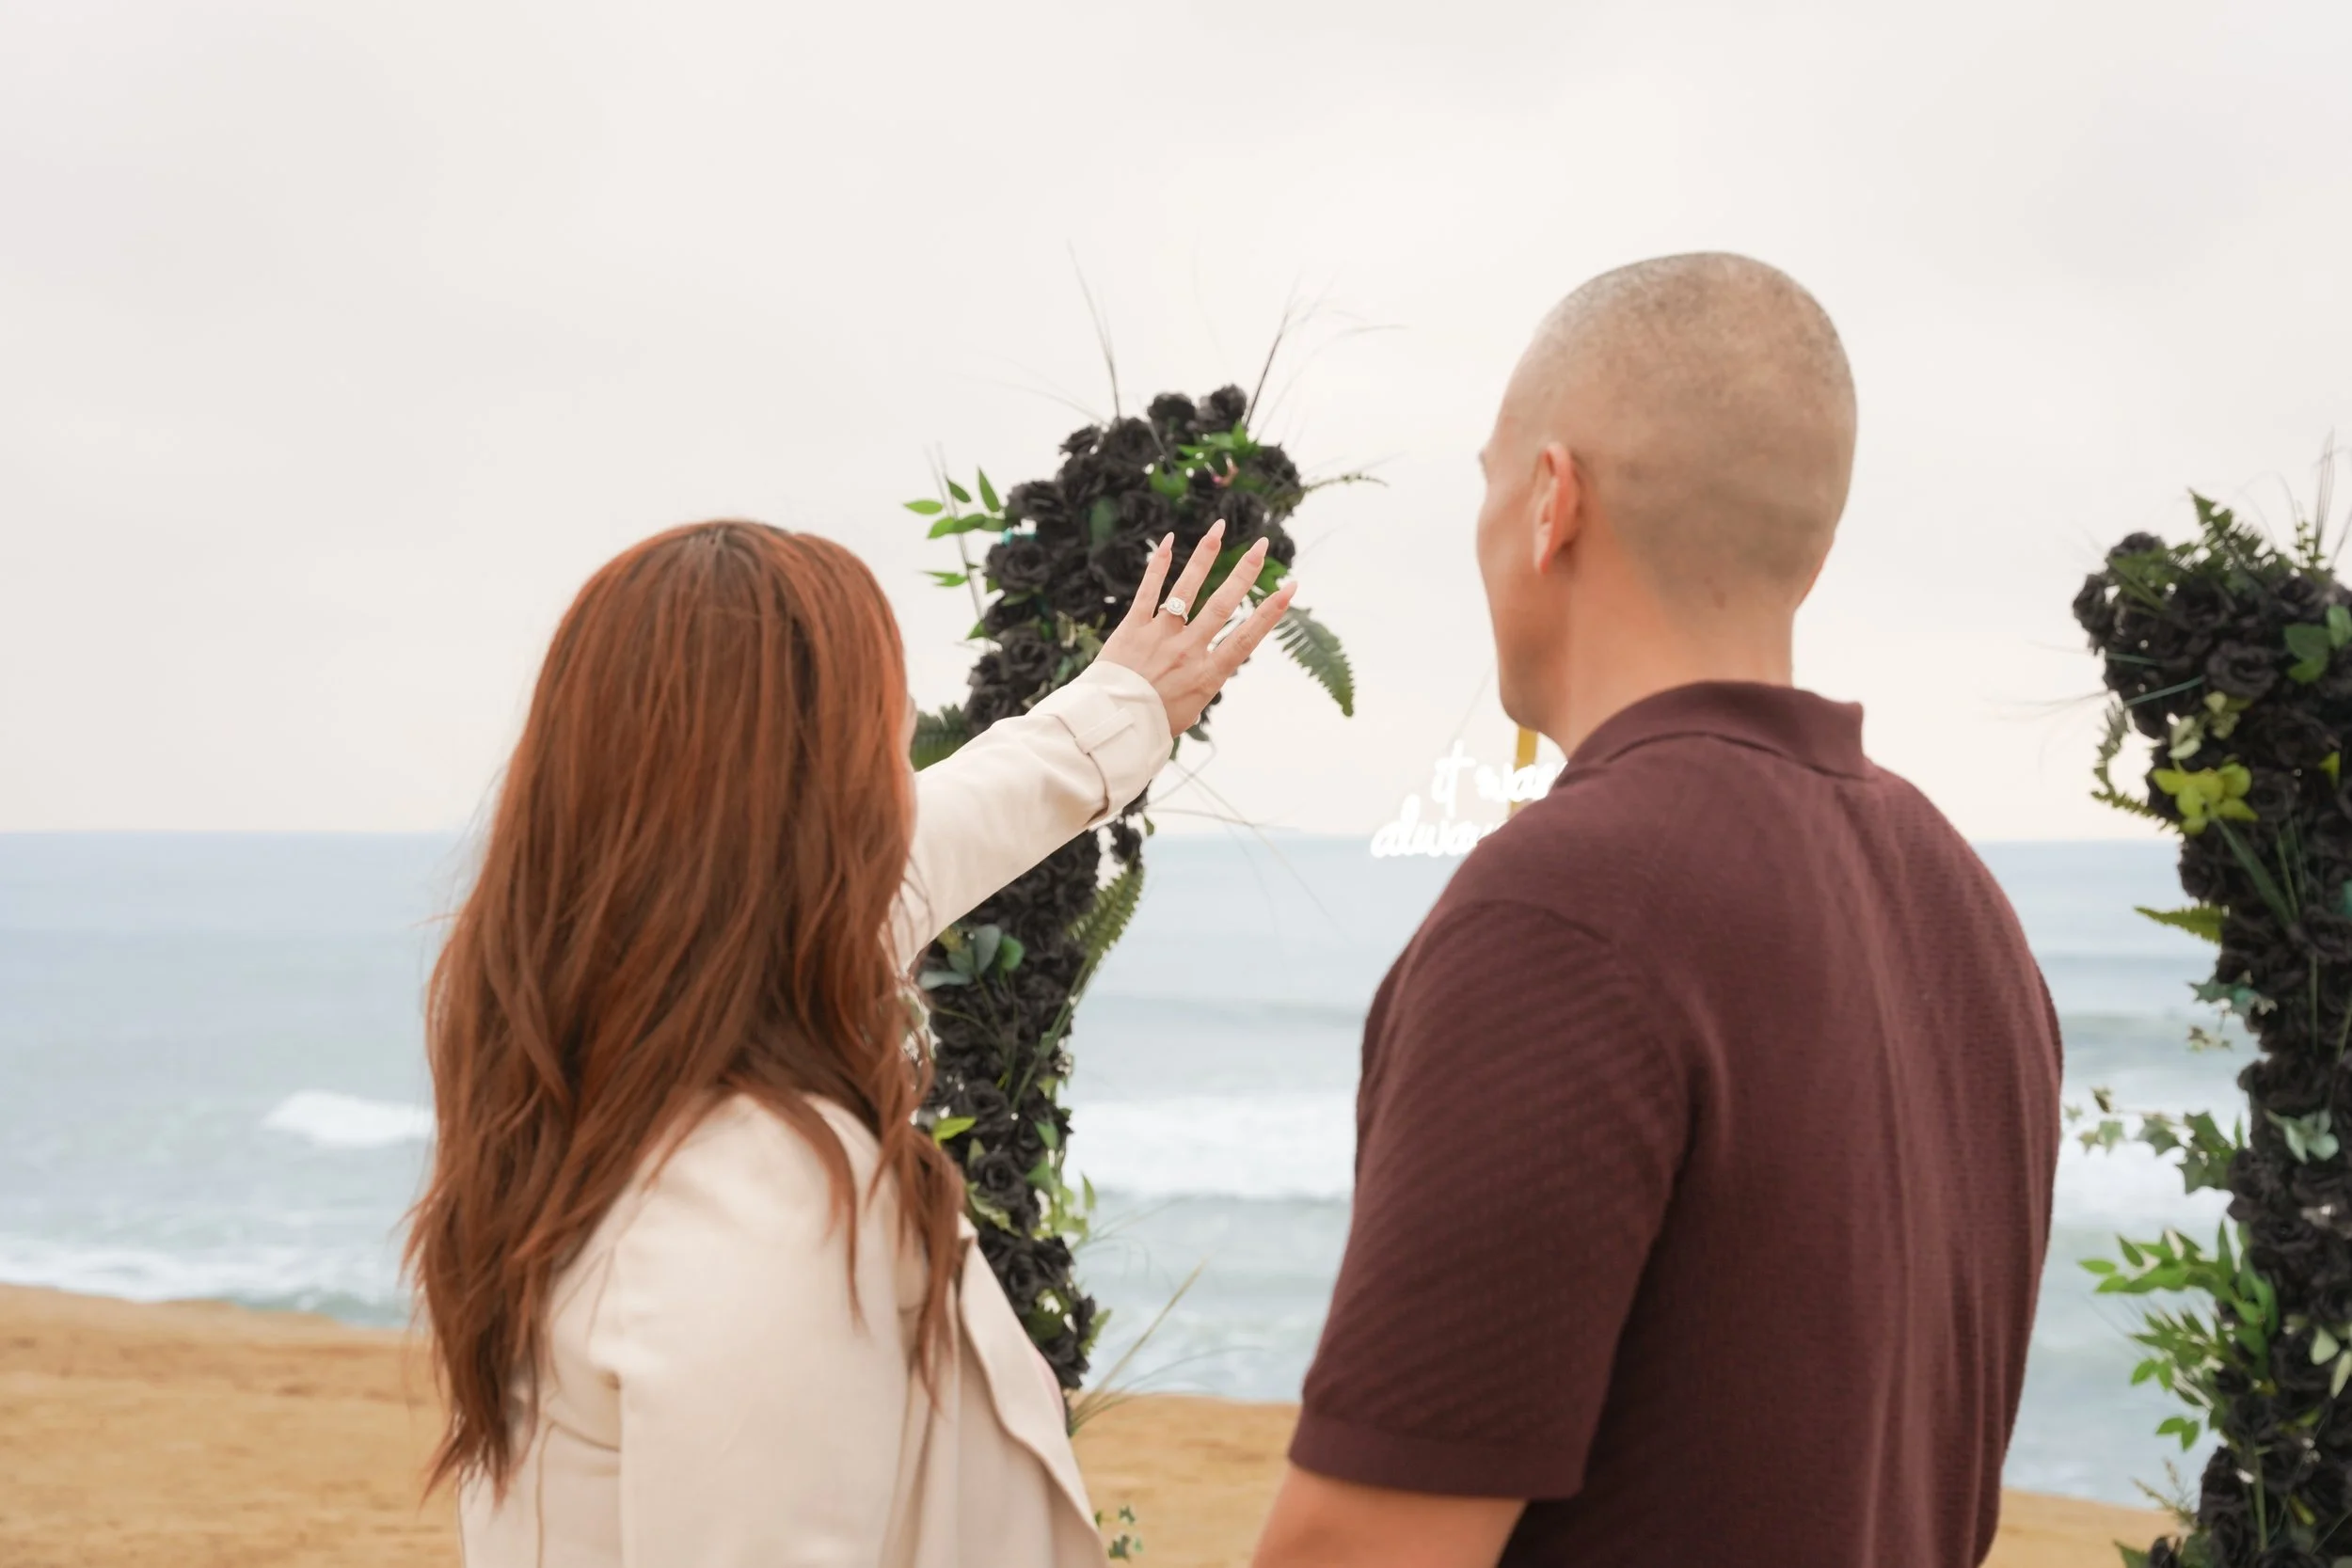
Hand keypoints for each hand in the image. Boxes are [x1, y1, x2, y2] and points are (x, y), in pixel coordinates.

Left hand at [1096, 522, 1298, 737]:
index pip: (1247, 637)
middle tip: (1263, 544)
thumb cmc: (1153, 724)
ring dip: (1204, 556)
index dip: (1271, 611)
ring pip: (1186, 589)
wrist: (1113, 726)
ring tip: (1219, 528)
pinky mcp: (1132, 629)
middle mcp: (1187, 650)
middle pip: (1222, 605)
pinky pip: (1147, 592)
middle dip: (1245, 572)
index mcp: (1207, 674)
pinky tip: (1169, 541)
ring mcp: (1159, 636)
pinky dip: (1158, 565)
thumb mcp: (1191, 709)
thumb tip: (1211, 665)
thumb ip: (1203, 681)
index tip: (1291, 587)